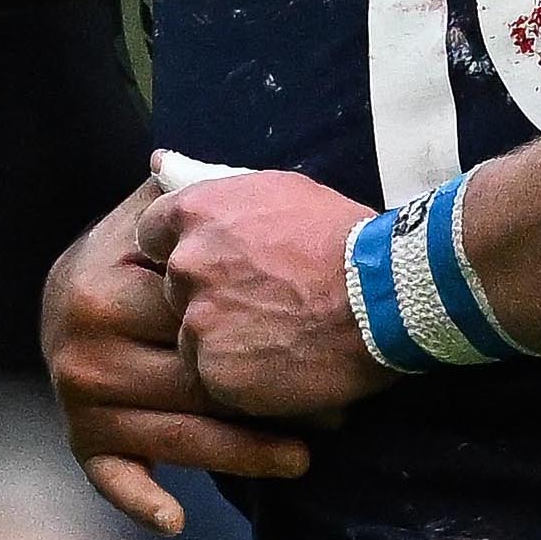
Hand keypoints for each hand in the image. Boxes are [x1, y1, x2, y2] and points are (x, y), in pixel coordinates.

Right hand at [40, 180, 311, 532]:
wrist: (84, 284)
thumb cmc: (156, 243)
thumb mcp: (167, 210)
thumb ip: (182, 194)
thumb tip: (170, 161)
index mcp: (104, 279)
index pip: (194, 317)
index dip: (262, 329)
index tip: (327, 344)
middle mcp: (82, 341)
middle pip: (192, 381)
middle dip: (268, 399)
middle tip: (337, 413)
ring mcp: (78, 394)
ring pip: (174, 432)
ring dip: (241, 454)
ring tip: (303, 457)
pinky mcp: (83, 438)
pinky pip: (113, 477)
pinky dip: (141, 500)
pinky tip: (178, 520)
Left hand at [138, 158, 394, 420]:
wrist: (388, 295)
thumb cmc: (343, 236)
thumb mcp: (279, 190)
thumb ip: (212, 186)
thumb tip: (157, 161)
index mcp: (197, 214)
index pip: (151, 236)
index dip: (183, 251)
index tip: (218, 264)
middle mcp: (187, 265)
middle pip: (175, 290)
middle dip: (208, 297)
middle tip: (262, 302)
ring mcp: (199, 321)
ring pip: (193, 338)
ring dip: (225, 340)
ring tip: (280, 336)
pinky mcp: (217, 371)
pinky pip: (216, 378)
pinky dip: (243, 377)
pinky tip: (283, 363)